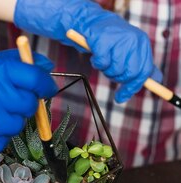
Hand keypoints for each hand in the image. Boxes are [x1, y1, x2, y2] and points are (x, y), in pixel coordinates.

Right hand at [0, 49, 57, 153]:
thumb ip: (10, 64)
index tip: (44, 88)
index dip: (44, 84)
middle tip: (10, 103)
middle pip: (27, 104)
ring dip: (8, 122)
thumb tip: (44, 66)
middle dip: (24, 104)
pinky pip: (0, 143)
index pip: (34, 78)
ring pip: (15, 126)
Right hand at [14, 0, 161, 102]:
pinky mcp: (103, 42)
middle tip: (110, 72)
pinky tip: (96, 55)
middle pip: (130, 73)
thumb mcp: (130, 50)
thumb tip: (154, 82)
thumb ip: (141, 64)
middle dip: (117, 77)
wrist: (91, 23)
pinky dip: (97, 63)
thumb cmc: (111, 40)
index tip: (122, 96)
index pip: (144, 71)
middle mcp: (133, 40)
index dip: (133, 86)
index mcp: (142, 43)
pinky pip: (101, 64)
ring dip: (106, 70)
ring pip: (115, 69)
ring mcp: (119, 40)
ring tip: (103, 60)